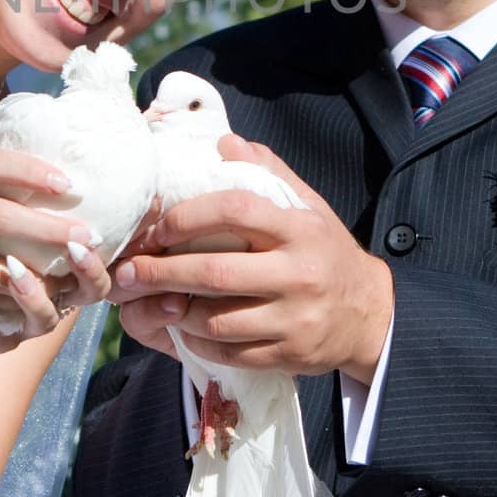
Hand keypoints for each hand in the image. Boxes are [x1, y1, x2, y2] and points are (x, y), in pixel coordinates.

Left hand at [114, 135, 393, 381]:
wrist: (369, 314)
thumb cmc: (326, 251)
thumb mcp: (308, 206)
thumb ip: (268, 173)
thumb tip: (225, 142)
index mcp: (299, 228)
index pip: (235, 210)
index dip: (187, 217)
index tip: (158, 227)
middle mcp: (298, 273)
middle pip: (215, 273)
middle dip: (162, 272)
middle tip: (127, 272)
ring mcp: (294, 318)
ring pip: (218, 319)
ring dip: (175, 310)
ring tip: (149, 300)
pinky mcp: (289, 354)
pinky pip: (231, 352)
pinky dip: (199, 341)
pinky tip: (182, 328)